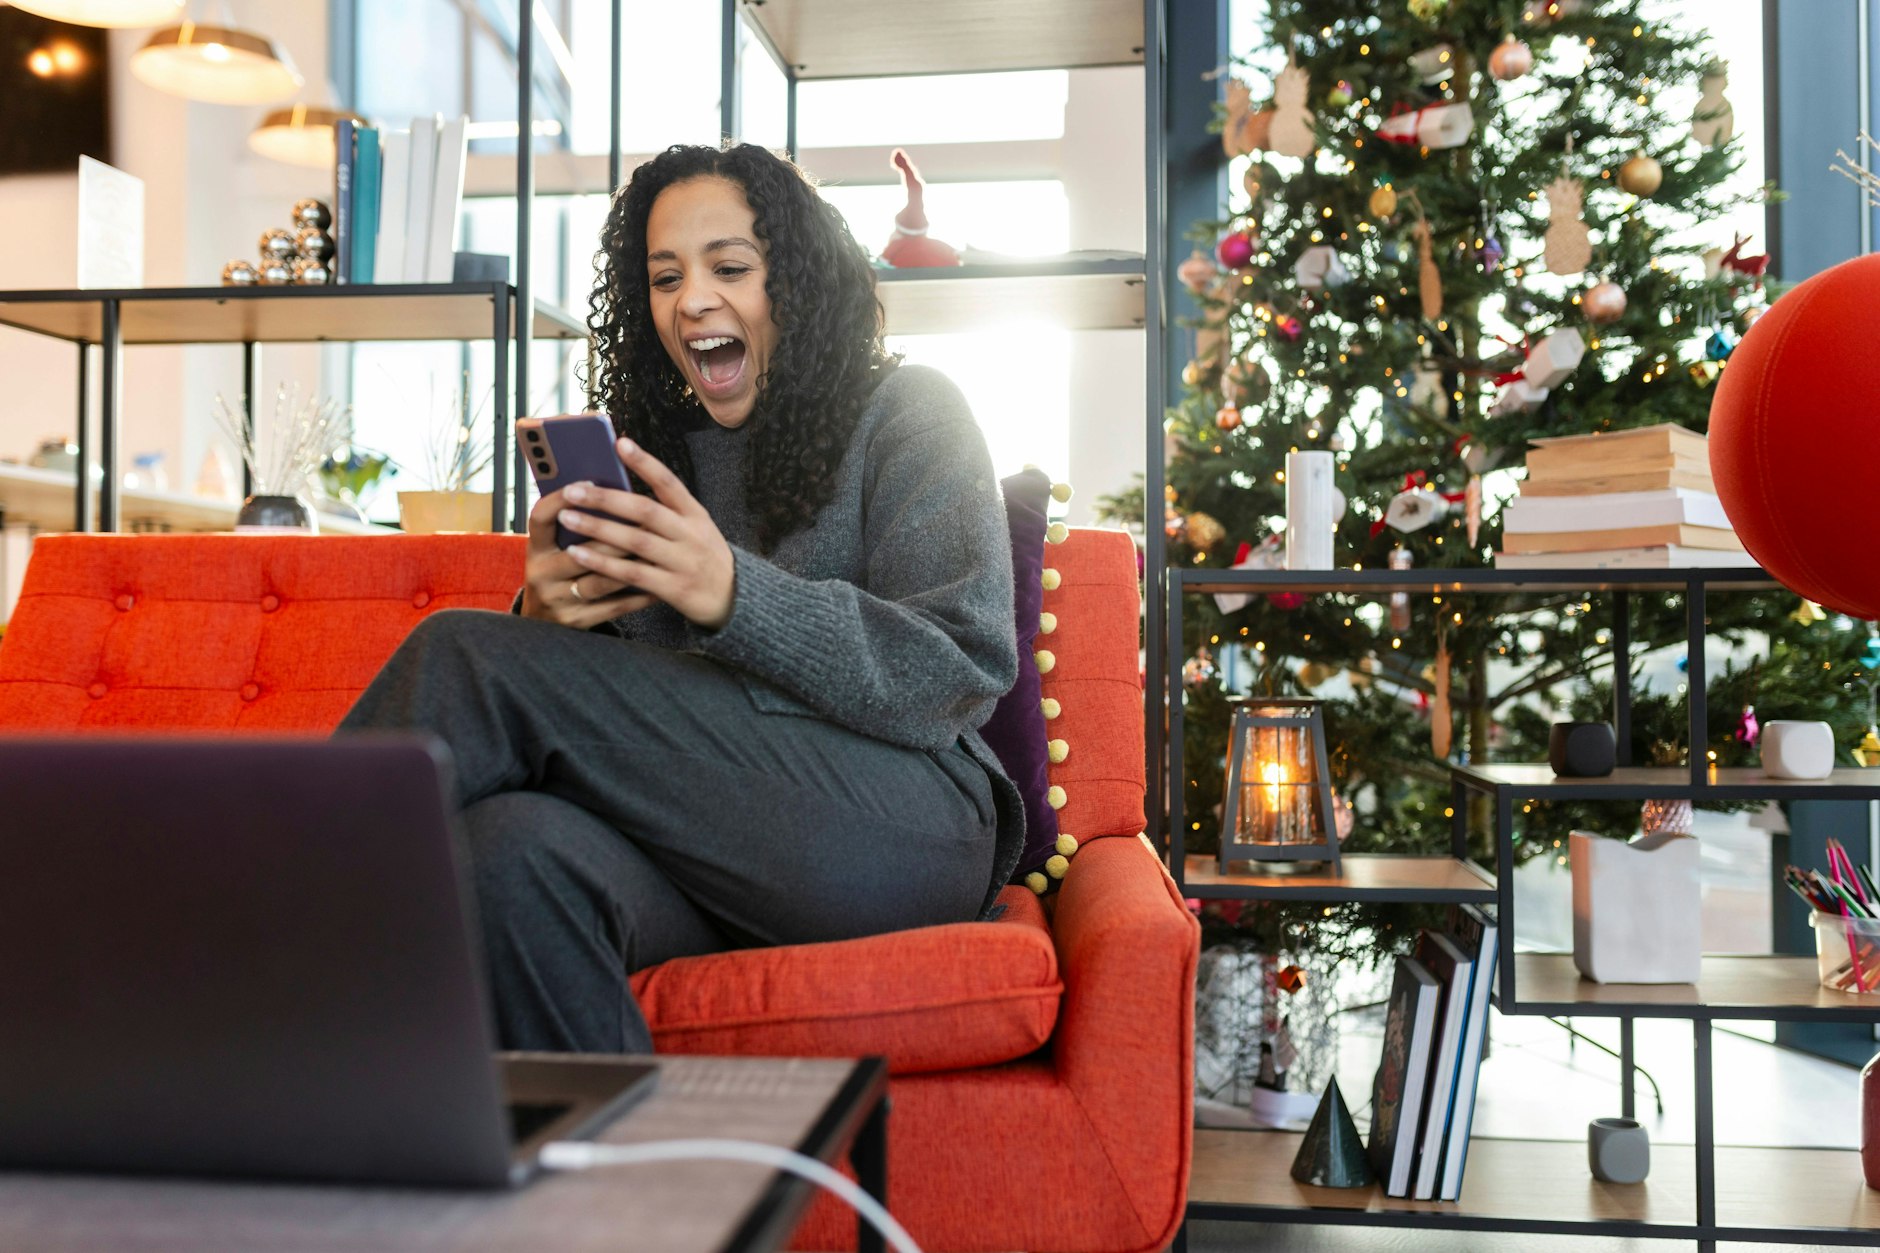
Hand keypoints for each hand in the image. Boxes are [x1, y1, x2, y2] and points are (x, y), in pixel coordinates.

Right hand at [519, 484, 655, 627]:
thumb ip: (575, 526)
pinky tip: (658, 584)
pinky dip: (638, 595)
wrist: (543, 620)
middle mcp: (542, 573)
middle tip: (644, 520)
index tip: (587, 484)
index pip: (541, 517)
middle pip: (579, 551)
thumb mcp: (554, 548)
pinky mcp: (577, 621)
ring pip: (600, 581)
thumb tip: (611, 493)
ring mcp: (559, 599)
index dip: (560, 499)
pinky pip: (614, 606)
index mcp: (537, 548)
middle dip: (613, 536)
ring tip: (656, 553)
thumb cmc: (558, 573)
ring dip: (630, 566)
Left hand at [551, 438, 736, 630]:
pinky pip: (633, 573)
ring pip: (636, 541)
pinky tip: (579, 554)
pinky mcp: (674, 589)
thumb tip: (615, 491)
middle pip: (646, 511)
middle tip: (572, 489)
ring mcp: (684, 562)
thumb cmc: (702, 558)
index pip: (669, 482)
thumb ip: (664, 513)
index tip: (620, 443)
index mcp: (695, 514)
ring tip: (567, 517)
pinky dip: (604, 563)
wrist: (736, 599)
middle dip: (606, 498)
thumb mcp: (694, 529)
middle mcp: (691, 535)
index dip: (645, 462)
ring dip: (598, 528)